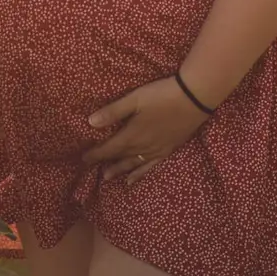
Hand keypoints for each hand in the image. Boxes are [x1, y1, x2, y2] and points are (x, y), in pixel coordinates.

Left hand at [81, 76, 211, 185]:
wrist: (193, 99)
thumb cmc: (161, 95)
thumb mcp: (134, 100)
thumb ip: (113, 112)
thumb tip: (90, 123)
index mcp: (132, 135)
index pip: (108, 148)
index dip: (95, 154)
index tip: (83, 159)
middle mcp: (142, 147)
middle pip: (119, 157)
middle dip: (105, 163)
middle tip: (92, 170)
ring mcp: (156, 150)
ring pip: (133, 164)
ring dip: (119, 170)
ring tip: (107, 178)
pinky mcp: (168, 150)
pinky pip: (150, 167)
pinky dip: (139, 174)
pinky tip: (133, 180)